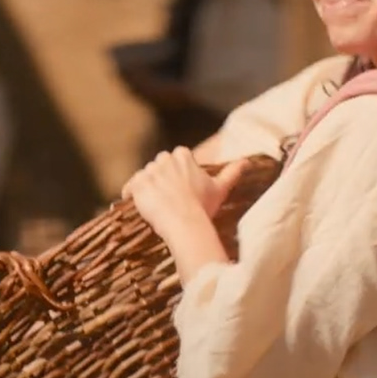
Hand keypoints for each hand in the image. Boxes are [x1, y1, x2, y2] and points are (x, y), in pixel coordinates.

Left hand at [123, 148, 245, 218]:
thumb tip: (247, 162)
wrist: (184, 222)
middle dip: (162, 178)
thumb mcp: (220, 188)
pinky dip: (131, 195)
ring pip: (145, 176)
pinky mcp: (136, 185)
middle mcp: (164, 159)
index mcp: (183, 155)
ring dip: (148, 187)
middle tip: (169, 198)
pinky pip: (129, 187)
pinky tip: (137, 204)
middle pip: (159, 166)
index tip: (182, 187)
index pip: (177, 158)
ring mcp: (149, 171)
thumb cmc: (203, 206)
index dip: (178, 174)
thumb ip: (232, 172)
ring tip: (156, 204)